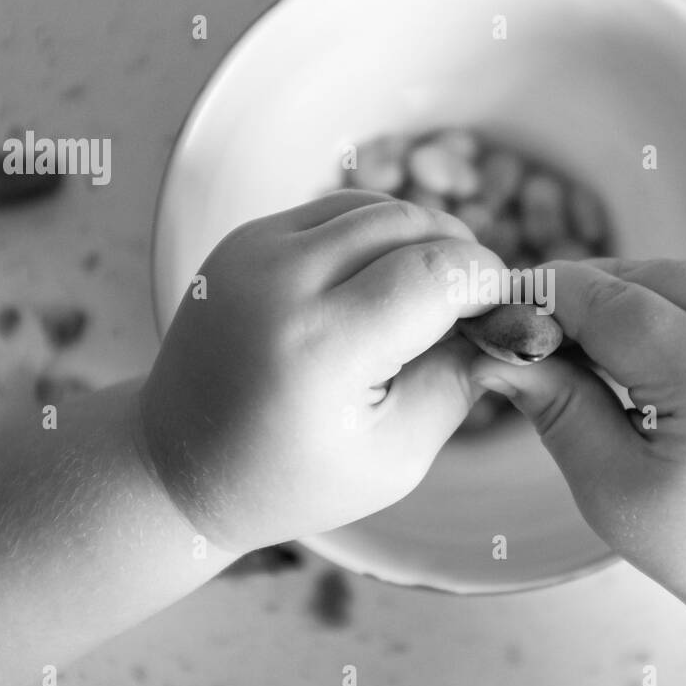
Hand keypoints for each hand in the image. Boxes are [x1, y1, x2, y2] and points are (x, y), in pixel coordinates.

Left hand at [139, 191, 503, 553]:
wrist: (177, 464)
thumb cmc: (291, 477)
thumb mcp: (395, 456)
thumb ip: (459, 380)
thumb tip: (508, 320)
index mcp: (320, 348)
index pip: (438, 272)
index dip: (489, 284)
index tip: (505, 315)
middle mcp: (280, 282)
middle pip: (411, 225)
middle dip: (462, 257)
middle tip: (476, 309)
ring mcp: (254, 250)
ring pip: (377, 208)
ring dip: (423, 240)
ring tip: (435, 296)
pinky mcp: (245, 239)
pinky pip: (337, 212)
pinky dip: (378, 235)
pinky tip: (387, 282)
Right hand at [470, 258, 685, 635]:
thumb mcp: (611, 485)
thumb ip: (554, 405)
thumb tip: (492, 351)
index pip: (606, 301)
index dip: (541, 299)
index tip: (492, 313)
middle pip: (639, 277)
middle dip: (576, 298)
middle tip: (524, 337)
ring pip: (673, 276)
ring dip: (617, 299)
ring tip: (572, 348)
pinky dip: (660, 306)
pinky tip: (627, 350)